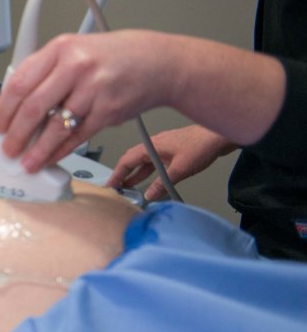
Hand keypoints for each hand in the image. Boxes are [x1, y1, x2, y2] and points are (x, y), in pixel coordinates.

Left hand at [0, 29, 284, 173]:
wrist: (161, 63)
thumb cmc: (115, 58)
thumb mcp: (76, 50)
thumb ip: (47, 73)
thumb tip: (16, 107)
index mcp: (61, 48)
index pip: (19, 83)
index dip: (4, 110)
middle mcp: (76, 66)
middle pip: (32, 107)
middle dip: (16, 134)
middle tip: (8, 149)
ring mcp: (94, 88)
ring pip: (55, 127)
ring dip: (37, 150)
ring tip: (27, 162)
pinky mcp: (109, 110)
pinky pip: (77, 136)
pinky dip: (60, 151)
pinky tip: (51, 157)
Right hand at [110, 124, 235, 200]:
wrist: (220, 137)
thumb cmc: (201, 146)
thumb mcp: (179, 170)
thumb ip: (162, 184)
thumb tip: (149, 195)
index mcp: (151, 146)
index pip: (126, 161)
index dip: (117, 174)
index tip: (110, 185)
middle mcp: (155, 145)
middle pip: (132, 160)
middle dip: (123, 174)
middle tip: (117, 188)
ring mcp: (164, 147)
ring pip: (144, 162)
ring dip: (137, 174)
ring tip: (130, 186)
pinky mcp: (173, 150)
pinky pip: (155, 162)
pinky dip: (150, 172)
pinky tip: (152, 181)